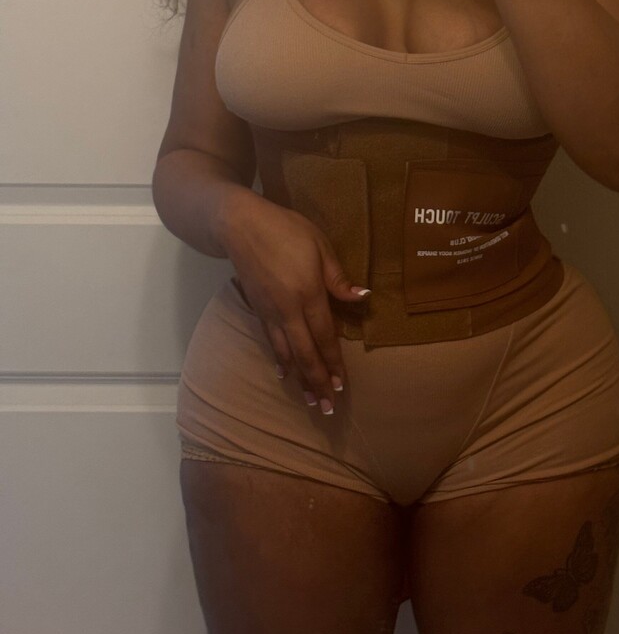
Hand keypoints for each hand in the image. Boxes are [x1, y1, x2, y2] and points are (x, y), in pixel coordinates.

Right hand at [222, 198, 368, 410]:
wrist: (240, 225)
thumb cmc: (286, 230)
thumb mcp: (321, 246)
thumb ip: (338, 277)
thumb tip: (363, 296)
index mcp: (309, 294)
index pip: (325, 336)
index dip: (334, 363)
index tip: (341, 386)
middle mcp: (288, 310)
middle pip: (306, 353)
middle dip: (317, 382)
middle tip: (327, 408)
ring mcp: (270, 312)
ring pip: (287, 354)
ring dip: (300, 379)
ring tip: (309, 401)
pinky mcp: (258, 309)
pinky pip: (270, 342)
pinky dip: (280, 360)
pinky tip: (284, 373)